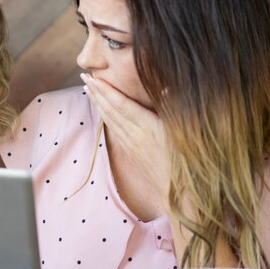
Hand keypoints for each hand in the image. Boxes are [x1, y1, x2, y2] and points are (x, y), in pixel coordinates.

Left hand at [81, 73, 170, 200]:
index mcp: (147, 126)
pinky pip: (114, 130)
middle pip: (110, 110)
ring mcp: (131, 144)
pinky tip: (102, 112)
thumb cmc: (186, 160)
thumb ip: (173, 108)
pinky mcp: (131, 152)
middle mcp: (134, 134)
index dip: (105, 89)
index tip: (93, 77)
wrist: (178, 192)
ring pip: (109, 120)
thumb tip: (166, 87)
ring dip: (98, 103)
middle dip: (96, 92)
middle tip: (84, 76)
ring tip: (88, 90)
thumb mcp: (182, 131)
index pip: (120, 103)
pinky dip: (105, 117)